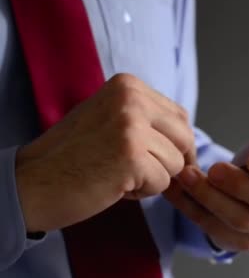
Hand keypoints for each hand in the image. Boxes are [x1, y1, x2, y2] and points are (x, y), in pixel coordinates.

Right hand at [15, 74, 194, 232]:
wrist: (31, 182)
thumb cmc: (73, 155)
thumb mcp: (111, 118)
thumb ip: (148, 118)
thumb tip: (189, 138)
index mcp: (128, 85)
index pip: (179, 117)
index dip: (171, 144)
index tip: (148, 155)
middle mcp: (131, 98)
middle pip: (184, 138)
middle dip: (167, 161)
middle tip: (132, 168)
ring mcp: (131, 125)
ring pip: (176, 163)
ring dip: (153, 177)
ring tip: (118, 173)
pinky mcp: (131, 156)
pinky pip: (163, 182)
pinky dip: (143, 192)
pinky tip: (114, 185)